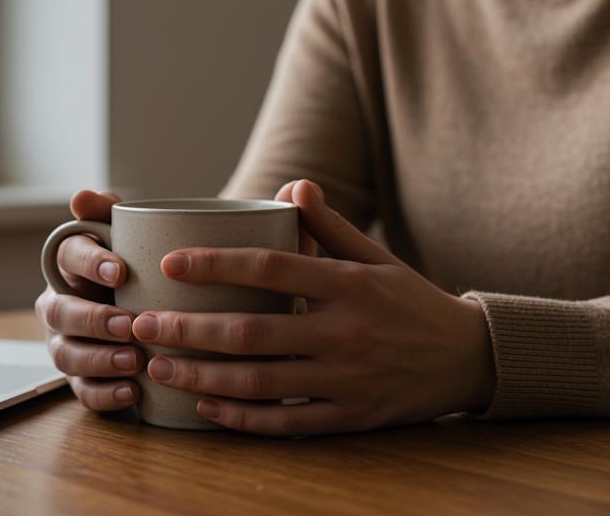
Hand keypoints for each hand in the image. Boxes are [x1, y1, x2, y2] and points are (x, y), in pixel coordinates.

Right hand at [34, 190, 143, 410]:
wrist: (157, 312)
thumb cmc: (141, 269)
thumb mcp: (131, 237)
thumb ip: (110, 212)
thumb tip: (82, 198)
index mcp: (70, 265)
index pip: (67, 256)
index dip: (90, 262)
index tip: (121, 270)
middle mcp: (59, 306)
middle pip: (59, 313)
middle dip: (92, 320)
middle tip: (128, 324)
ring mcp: (66, 344)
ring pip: (67, 355)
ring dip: (99, 359)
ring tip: (134, 361)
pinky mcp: (82, 379)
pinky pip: (84, 392)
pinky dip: (107, 394)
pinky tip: (134, 391)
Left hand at [131, 180, 494, 435]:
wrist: (469, 359)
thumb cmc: (410, 302)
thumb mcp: (378, 258)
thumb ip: (332, 227)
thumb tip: (292, 186)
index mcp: (349, 285)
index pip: (271, 269)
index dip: (216, 264)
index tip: (169, 263)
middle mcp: (345, 332)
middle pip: (252, 332)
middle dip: (188, 330)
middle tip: (141, 325)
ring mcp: (347, 380)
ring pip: (261, 382)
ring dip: (203, 377)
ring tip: (158, 368)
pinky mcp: (351, 418)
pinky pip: (288, 423)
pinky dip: (244, 418)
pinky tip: (206, 408)